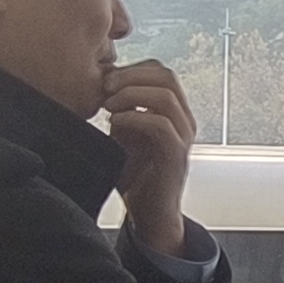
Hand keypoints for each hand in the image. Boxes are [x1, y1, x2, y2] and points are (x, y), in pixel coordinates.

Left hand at [101, 57, 197, 255]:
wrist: (148, 212)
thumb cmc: (134, 173)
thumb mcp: (124, 133)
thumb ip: (120, 109)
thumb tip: (99, 84)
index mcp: (174, 111)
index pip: (160, 72)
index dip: (132, 70)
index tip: (104, 81)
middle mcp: (184, 119)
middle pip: (167, 76)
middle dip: (131, 76)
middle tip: (105, 87)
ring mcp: (183, 136)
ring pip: (165, 96)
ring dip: (131, 94)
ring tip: (108, 105)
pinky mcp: (176, 155)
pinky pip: (160, 124)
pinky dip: (133, 118)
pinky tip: (114, 124)